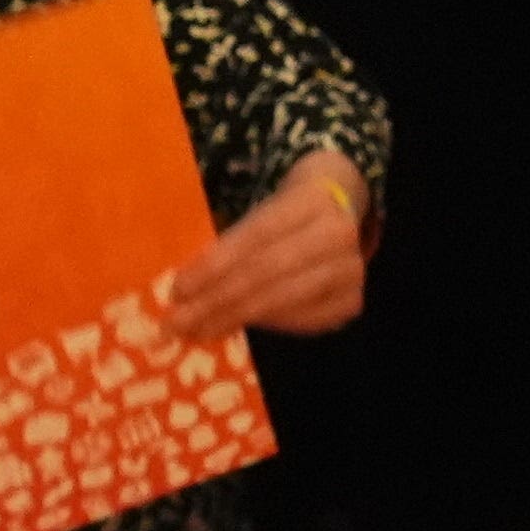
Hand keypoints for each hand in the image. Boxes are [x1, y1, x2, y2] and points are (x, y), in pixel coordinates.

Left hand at [155, 147, 370, 340]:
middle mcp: (338, 234)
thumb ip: (229, 246)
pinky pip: (301, 322)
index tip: (177, 290)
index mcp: (310, 200)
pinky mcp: (351, 301)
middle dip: (216, 301)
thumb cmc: (282, 215)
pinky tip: (235, 327)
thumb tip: (183, 292)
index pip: (255, 237)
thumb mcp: (258, 214)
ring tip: (198, 330)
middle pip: (267, 273)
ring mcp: (350, 271)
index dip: (214, 265)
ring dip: (233, 318)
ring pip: (282, 301)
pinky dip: (264, 325)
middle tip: (178, 323)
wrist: (336, 208)